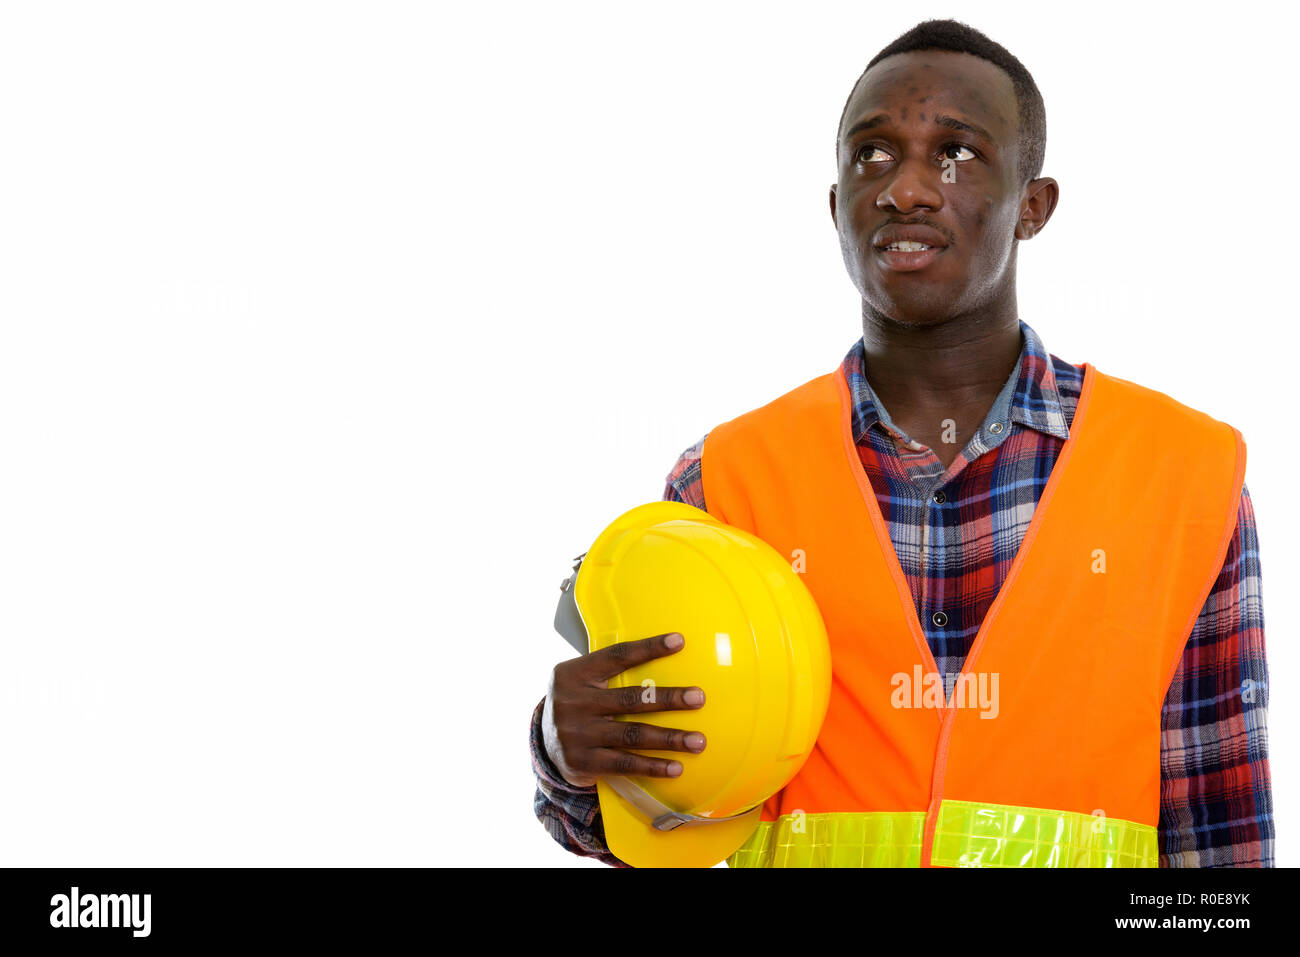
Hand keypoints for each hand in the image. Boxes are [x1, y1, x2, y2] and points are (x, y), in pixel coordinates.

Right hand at [541, 632, 705, 787]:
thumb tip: (666, 661)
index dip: (649, 648)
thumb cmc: (579, 704)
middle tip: (698, 698)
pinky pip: (625, 764)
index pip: (616, 656)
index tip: (679, 641)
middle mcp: (573, 702)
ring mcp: (577, 734)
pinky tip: (676, 767)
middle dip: (668, 698)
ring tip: (698, 740)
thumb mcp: (582, 681)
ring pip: (632, 734)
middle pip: (630, 698)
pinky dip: (653, 766)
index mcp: (574, 673)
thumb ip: (609, 673)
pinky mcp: (583, 763)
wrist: (544, 744)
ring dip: (669, 738)